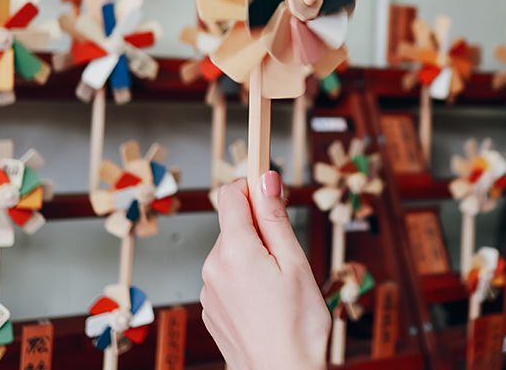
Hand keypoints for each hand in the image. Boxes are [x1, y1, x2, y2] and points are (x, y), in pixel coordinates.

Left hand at [201, 171, 330, 369]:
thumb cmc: (296, 327)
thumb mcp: (295, 263)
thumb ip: (275, 218)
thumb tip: (264, 179)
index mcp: (234, 251)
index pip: (231, 194)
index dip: (253, 186)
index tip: (273, 191)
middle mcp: (213, 267)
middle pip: (234, 224)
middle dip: (260, 229)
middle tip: (288, 256)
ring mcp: (208, 290)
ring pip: (232, 251)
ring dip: (254, 256)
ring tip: (279, 286)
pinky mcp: (211, 308)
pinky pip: (228, 277)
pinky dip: (246, 279)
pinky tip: (266, 301)